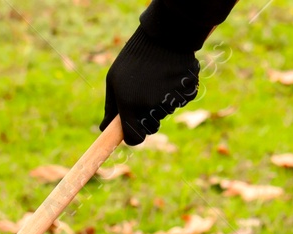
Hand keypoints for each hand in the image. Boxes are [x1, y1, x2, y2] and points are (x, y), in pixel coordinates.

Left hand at [101, 26, 199, 145]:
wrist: (163, 35)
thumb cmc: (133, 58)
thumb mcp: (114, 80)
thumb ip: (111, 108)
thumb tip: (105, 129)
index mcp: (130, 106)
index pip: (135, 138)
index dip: (134, 135)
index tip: (133, 128)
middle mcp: (150, 107)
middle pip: (152, 127)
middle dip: (148, 118)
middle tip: (145, 95)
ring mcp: (170, 100)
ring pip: (166, 112)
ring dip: (162, 101)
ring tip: (156, 78)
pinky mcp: (187, 92)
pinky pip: (181, 100)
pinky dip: (177, 92)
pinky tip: (170, 75)